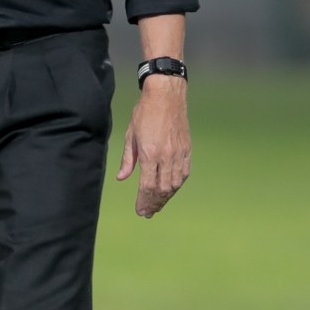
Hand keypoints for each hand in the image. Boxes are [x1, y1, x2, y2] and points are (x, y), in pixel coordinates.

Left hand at [115, 75, 190, 217]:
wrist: (166, 96)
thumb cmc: (145, 113)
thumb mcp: (130, 134)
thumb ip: (128, 159)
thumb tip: (122, 178)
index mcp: (150, 153)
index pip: (147, 186)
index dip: (143, 201)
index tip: (140, 211)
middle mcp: (166, 156)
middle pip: (162, 189)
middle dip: (154, 204)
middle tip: (148, 213)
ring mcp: (178, 154)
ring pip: (174, 184)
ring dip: (166, 197)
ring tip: (157, 205)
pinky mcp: (186, 150)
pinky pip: (183, 174)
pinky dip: (176, 185)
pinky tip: (169, 190)